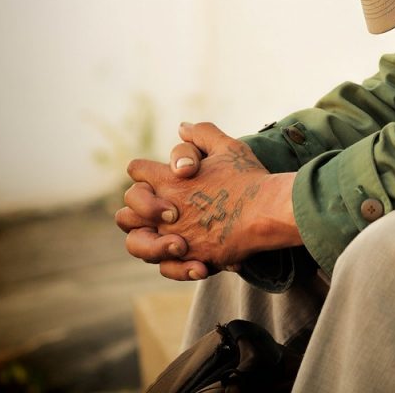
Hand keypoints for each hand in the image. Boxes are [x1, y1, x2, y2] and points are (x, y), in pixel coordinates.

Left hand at [123, 122, 298, 278]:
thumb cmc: (249, 178)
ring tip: (169, 236)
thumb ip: (202, 134)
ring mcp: (176, 237)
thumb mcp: (227, 147)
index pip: (137, 170)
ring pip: (137, 243)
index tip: (158, 174)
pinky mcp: (192, 258)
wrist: (268, 212)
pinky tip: (189, 253)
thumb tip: (182, 127)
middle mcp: (165, 210)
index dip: (145, 170)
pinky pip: (166, 266)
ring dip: (148, 239)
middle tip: (161, 208)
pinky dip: (173, 263)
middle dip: (139, 208)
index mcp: (169, 180)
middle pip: (126, 211)